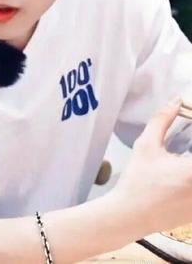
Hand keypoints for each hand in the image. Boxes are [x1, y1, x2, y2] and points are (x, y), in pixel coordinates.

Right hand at [110, 98, 191, 233]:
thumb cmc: (138, 180)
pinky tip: (179, 172)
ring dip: (190, 157)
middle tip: (184, 132)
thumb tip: (175, 100)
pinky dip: (189, 173)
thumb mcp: (147, 145)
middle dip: (191, 142)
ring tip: (180, 156)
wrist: (131, 215)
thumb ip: (163, 119)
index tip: (186, 113)